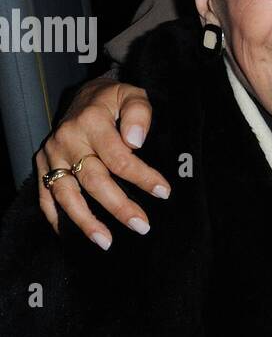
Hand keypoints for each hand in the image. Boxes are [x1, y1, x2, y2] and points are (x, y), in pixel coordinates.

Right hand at [35, 75, 169, 246]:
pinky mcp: (43, 166)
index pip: (118, 156)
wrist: (84, 96)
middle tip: (141, 225)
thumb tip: (135, 142)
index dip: (142, 176)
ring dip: (85, 220)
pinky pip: (46, 196)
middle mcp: (68, 140)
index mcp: (91, 122)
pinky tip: (71, 237)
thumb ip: (139, 113)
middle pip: (93, 179)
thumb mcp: (132, 94)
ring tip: (106, 241)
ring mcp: (52, 155)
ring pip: (66, 193)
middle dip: (118, 205)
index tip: (163, 192)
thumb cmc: (114, 101)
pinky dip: (56, 218)